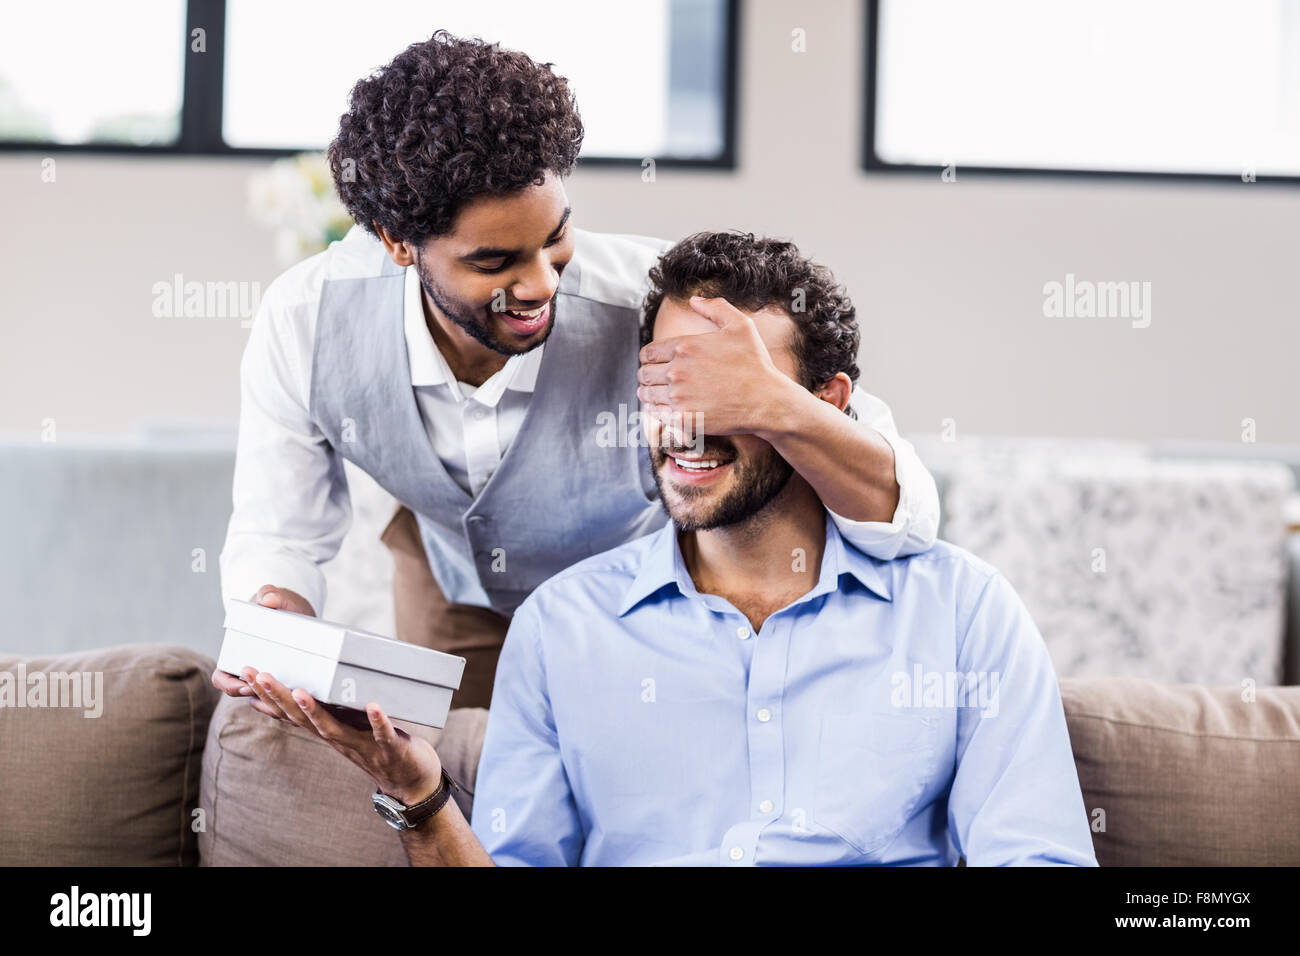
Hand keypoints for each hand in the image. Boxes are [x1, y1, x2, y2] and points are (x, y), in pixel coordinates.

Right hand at [210, 584, 316, 712]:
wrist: (300, 611)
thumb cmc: (280, 605)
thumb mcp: (275, 597)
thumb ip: (269, 594)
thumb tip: (268, 600)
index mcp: (237, 655)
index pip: (222, 679)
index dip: (229, 685)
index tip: (245, 684)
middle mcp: (251, 673)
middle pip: (246, 695)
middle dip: (258, 696)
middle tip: (274, 693)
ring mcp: (270, 680)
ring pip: (268, 703)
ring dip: (277, 703)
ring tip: (293, 697)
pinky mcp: (291, 682)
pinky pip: (288, 699)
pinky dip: (295, 701)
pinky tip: (307, 698)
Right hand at [248, 672, 442, 805]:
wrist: (412, 784)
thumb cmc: (378, 748)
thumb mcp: (350, 728)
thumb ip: (330, 713)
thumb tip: (308, 692)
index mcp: (328, 731)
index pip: (291, 714)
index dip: (267, 695)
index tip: (245, 673)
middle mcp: (339, 740)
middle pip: (301, 720)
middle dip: (278, 696)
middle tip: (256, 674)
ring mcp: (363, 746)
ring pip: (332, 729)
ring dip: (314, 712)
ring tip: (298, 691)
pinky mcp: (391, 750)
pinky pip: (383, 735)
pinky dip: (377, 721)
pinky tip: (373, 706)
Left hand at [637, 295, 792, 436]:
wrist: (767, 401)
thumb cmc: (755, 364)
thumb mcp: (741, 326)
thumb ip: (715, 308)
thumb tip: (694, 300)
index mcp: (684, 347)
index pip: (647, 353)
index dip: (649, 357)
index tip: (654, 362)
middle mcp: (676, 372)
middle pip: (644, 374)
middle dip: (648, 375)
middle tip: (655, 379)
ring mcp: (679, 397)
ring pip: (646, 395)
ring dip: (650, 393)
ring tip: (659, 394)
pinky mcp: (683, 420)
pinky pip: (656, 415)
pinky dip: (657, 411)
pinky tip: (667, 409)